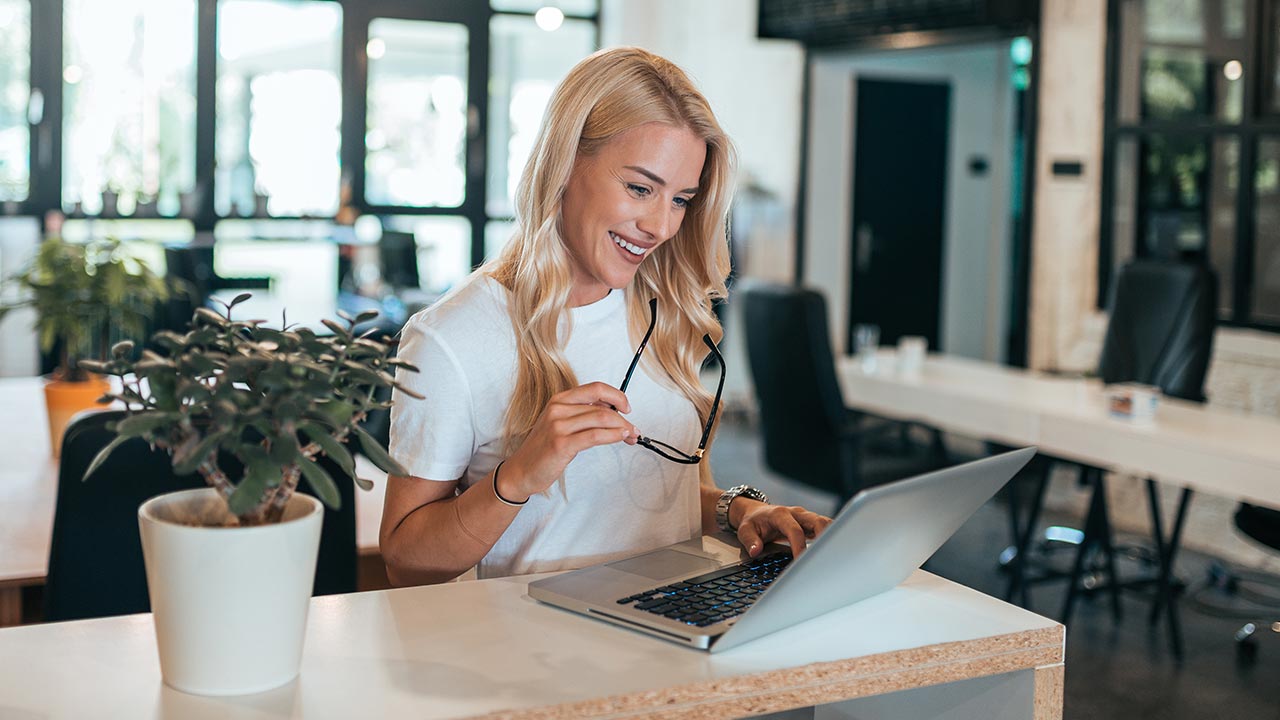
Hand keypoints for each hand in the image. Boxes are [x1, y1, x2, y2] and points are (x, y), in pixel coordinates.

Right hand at [499, 382, 638, 501]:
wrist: (522, 470)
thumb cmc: (544, 448)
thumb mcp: (561, 423)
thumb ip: (583, 414)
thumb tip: (613, 412)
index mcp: (559, 400)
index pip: (595, 388)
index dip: (617, 395)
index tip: (627, 407)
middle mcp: (558, 408)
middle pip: (603, 407)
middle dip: (624, 419)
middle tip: (634, 429)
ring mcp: (558, 425)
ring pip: (602, 419)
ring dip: (622, 428)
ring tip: (631, 436)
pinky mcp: (561, 443)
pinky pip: (595, 435)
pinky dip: (613, 436)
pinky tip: (621, 438)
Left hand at [732, 500, 831, 558]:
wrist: (757, 513)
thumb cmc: (753, 522)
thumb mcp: (744, 530)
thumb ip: (750, 540)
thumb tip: (755, 551)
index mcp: (780, 514)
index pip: (794, 530)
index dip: (799, 546)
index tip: (800, 562)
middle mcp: (796, 513)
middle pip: (817, 521)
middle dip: (824, 537)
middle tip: (825, 557)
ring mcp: (805, 517)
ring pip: (825, 523)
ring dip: (831, 537)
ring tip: (834, 556)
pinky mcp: (810, 523)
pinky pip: (825, 527)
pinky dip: (831, 538)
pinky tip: (832, 552)